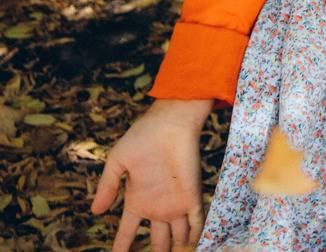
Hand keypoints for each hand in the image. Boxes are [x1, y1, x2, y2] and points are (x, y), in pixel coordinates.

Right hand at [90, 98, 211, 250]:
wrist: (171, 122)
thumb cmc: (143, 137)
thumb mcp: (117, 161)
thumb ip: (107, 186)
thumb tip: (95, 212)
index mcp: (137, 200)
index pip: (127, 233)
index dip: (121, 248)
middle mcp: (156, 207)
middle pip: (155, 242)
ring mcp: (175, 204)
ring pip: (176, 238)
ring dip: (175, 251)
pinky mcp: (192, 197)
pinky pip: (196, 224)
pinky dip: (195, 239)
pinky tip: (194, 250)